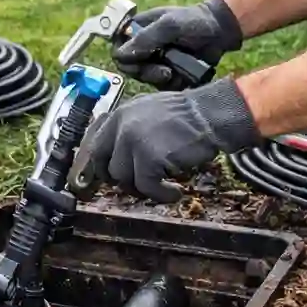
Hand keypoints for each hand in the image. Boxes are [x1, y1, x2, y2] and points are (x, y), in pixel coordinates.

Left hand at [76, 76, 262, 202]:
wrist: (211, 114)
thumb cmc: (188, 115)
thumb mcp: (150, 111)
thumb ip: (130, 128)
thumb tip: (118, 156)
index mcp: (120, 114)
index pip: (95, 145)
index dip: (98, 166)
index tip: (105, 179)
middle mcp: (122, 126)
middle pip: (107, 166)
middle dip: (122, 180)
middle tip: (140, 186)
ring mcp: (133, 141)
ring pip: (125, 179)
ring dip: (145, 188)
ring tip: (164, 186)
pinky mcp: (148, 158)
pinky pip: (147, 188)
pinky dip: (162, 195)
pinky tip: (176, 192)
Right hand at [113, 0, 243, 88]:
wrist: (221, 32)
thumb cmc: (195, 21)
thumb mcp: (170, 25)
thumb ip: (145, 38)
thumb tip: (120, 54)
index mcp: (137, 30)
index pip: (118, 49)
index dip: (125, 58)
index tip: (139, 62)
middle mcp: (144, 47)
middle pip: (131, 69)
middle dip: (147, 72)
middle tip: (165, 72)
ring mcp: (156, 61)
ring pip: (147, 80)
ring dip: (161, 79)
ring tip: (177, 72)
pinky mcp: (169, 74)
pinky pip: (163, 86)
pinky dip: (174, 84)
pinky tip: (184, 76)